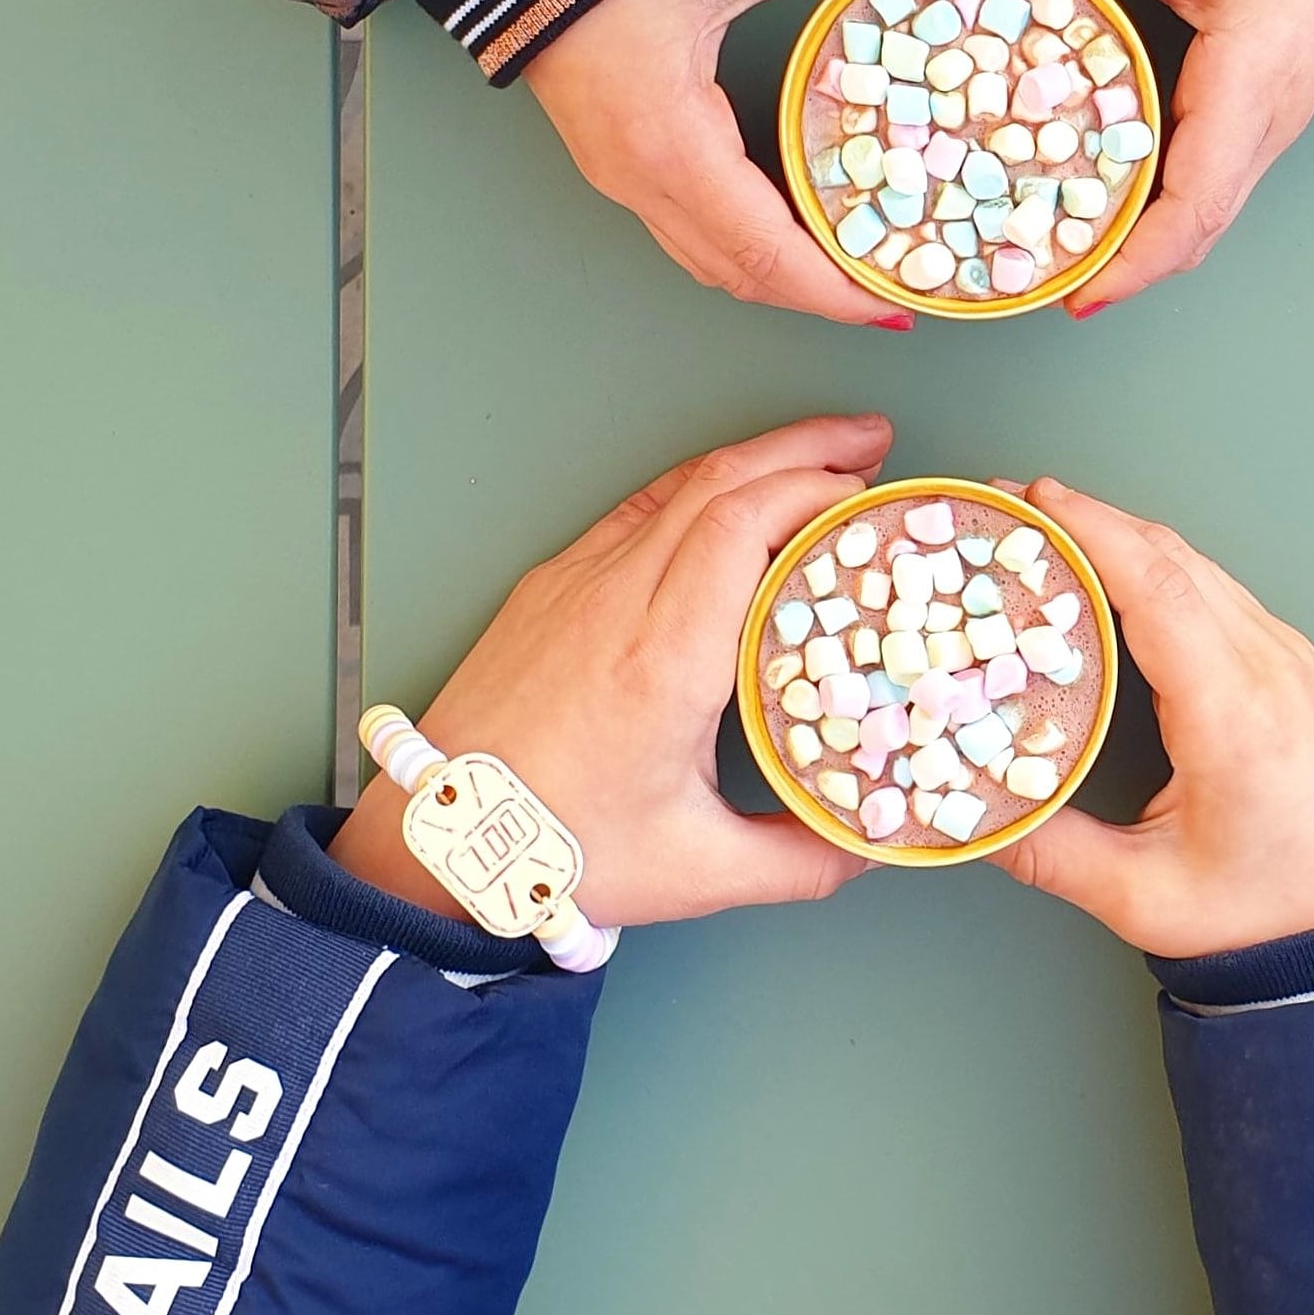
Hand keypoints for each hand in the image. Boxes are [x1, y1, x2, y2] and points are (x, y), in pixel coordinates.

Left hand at [329, 414, 894, 927]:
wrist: (438, 842)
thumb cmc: (560, 850)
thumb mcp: (698, 869)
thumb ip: (801, 857)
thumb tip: (875, 844)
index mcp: (663, 659)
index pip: (741, 525)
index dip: (811, 491)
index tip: (870, 498)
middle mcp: (618, 601)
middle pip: (720, 480)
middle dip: (806, 449)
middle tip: (874, 445)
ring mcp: (578, 581)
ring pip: (679, 483)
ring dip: (757, 457)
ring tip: (825, 454)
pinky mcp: (552, 582)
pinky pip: (640, 509)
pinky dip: (704, 487)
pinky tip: (737, 491)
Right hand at [525, 0, 949, 325]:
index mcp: (673, 142)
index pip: (766, 252)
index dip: (834, 292)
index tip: (894, 304)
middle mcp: (641, 180)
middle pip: (742, 275)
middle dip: (820, 297)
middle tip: (894, 294)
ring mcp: (620, 181)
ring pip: (710, 264)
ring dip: (780, 279)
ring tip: (853, 274)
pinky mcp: (614, 167)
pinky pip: (687, 235)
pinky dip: (745, 251)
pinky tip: (791, 233)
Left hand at [970, 0, 1313, 313]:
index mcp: (1248, 84)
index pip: (1193, 204)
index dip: (1136, 260)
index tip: (1080, 292)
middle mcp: (1268, 120)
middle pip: (1198, 227)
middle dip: (1127, 269)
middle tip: (1048, 282)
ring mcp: (1273, 122)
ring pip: (1208, 210)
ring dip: (1145, 244)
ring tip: (1069, 255)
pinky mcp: (1267, 111)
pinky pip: (1214, 178)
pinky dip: (1164, 207)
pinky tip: (1113, 200)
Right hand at [992, 479, 1313, 958]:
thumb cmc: (1269, 915)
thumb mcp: (1144, 896)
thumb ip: (1051, 854)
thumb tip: (972, 817)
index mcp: (1236, 715)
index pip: (1158, 589)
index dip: (1091, 533)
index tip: (1030, 502)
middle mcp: (1269, 669)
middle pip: (1171, 557)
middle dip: (1086, 519)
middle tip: (1008, 507)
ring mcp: (1284, 658)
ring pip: (1193, 564)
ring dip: (1118, 536)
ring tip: (1044, 530)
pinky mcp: (1286, 663)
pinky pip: (1212, 588)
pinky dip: (1151, 564)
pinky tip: (1107, 573)